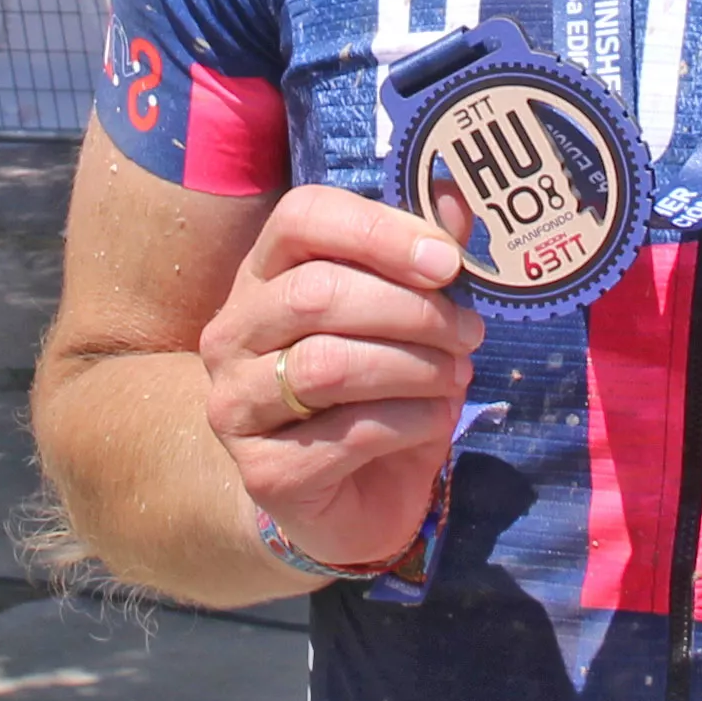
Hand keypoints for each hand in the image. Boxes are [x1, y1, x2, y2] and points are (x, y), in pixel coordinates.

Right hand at [198, 183, 479, 574]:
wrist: (348, 501)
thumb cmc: (375, 394)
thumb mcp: (405, 320)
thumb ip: (423, 260)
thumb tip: (453, 199)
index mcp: (263, 276)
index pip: (300, 219)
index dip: (378, 231)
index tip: (447, 261)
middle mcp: (232, 334)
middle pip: (317, 294)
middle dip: (411, 310)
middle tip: (468, 333)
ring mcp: (237, 404)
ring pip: (328, 365)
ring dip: (414, 367)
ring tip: (457, 376)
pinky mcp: (265, 472)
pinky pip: (349, 433)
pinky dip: (412, 421)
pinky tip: (436, 420)